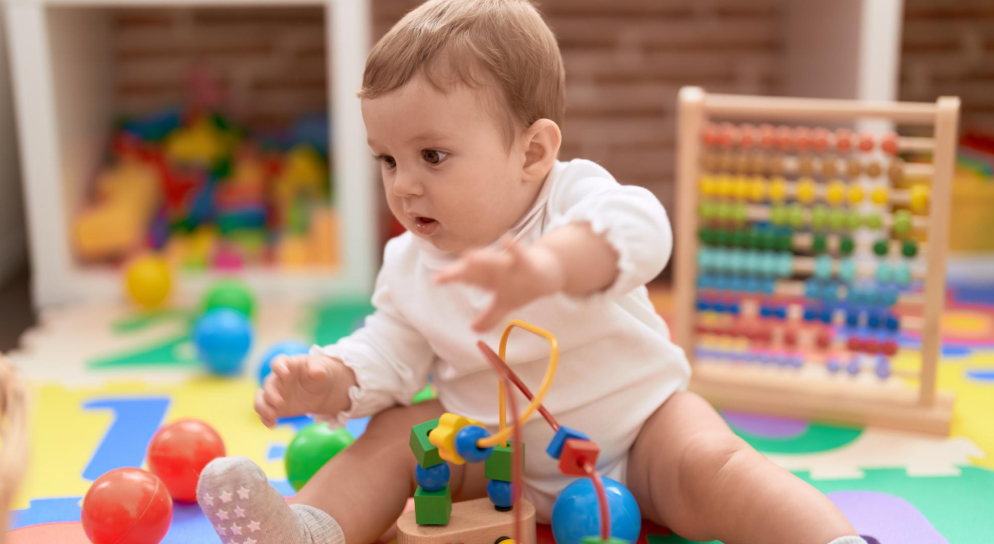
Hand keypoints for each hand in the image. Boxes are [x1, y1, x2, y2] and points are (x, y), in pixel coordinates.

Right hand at [255, 354, 347, 427]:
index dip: (279, 367)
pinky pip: (264, 412)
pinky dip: (265, 419)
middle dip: (271, 394)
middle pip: (268, 384)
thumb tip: (317, 371)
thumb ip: (318, 369)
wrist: (320, 391)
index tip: (286, 374)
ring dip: (263, 407)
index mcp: (288, 366)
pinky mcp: (275, 407)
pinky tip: (272, 425)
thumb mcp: (322, 370)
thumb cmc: (318, 375)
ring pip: (261, 399)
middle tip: (280, 403)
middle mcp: (277, 379)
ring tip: (272, 416)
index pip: (279, 362)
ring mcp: (274, 393)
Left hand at [435, 237, 564, 331]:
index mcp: (488, 278)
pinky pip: (520, 254)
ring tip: (467, 256)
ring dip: (483, 259)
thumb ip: (490, 316)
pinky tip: (506, 239)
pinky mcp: (527, 263)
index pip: (467, 277)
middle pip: (476, 270)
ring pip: (495, 262)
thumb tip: (474, 330)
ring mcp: (511, 265)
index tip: (436, 280)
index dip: (452, 277)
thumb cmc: (522, 283)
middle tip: (444, 274)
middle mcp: (495, 270)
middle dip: (460, 271)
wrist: (548, 272)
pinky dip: (514, 248)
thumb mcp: (505, 304)